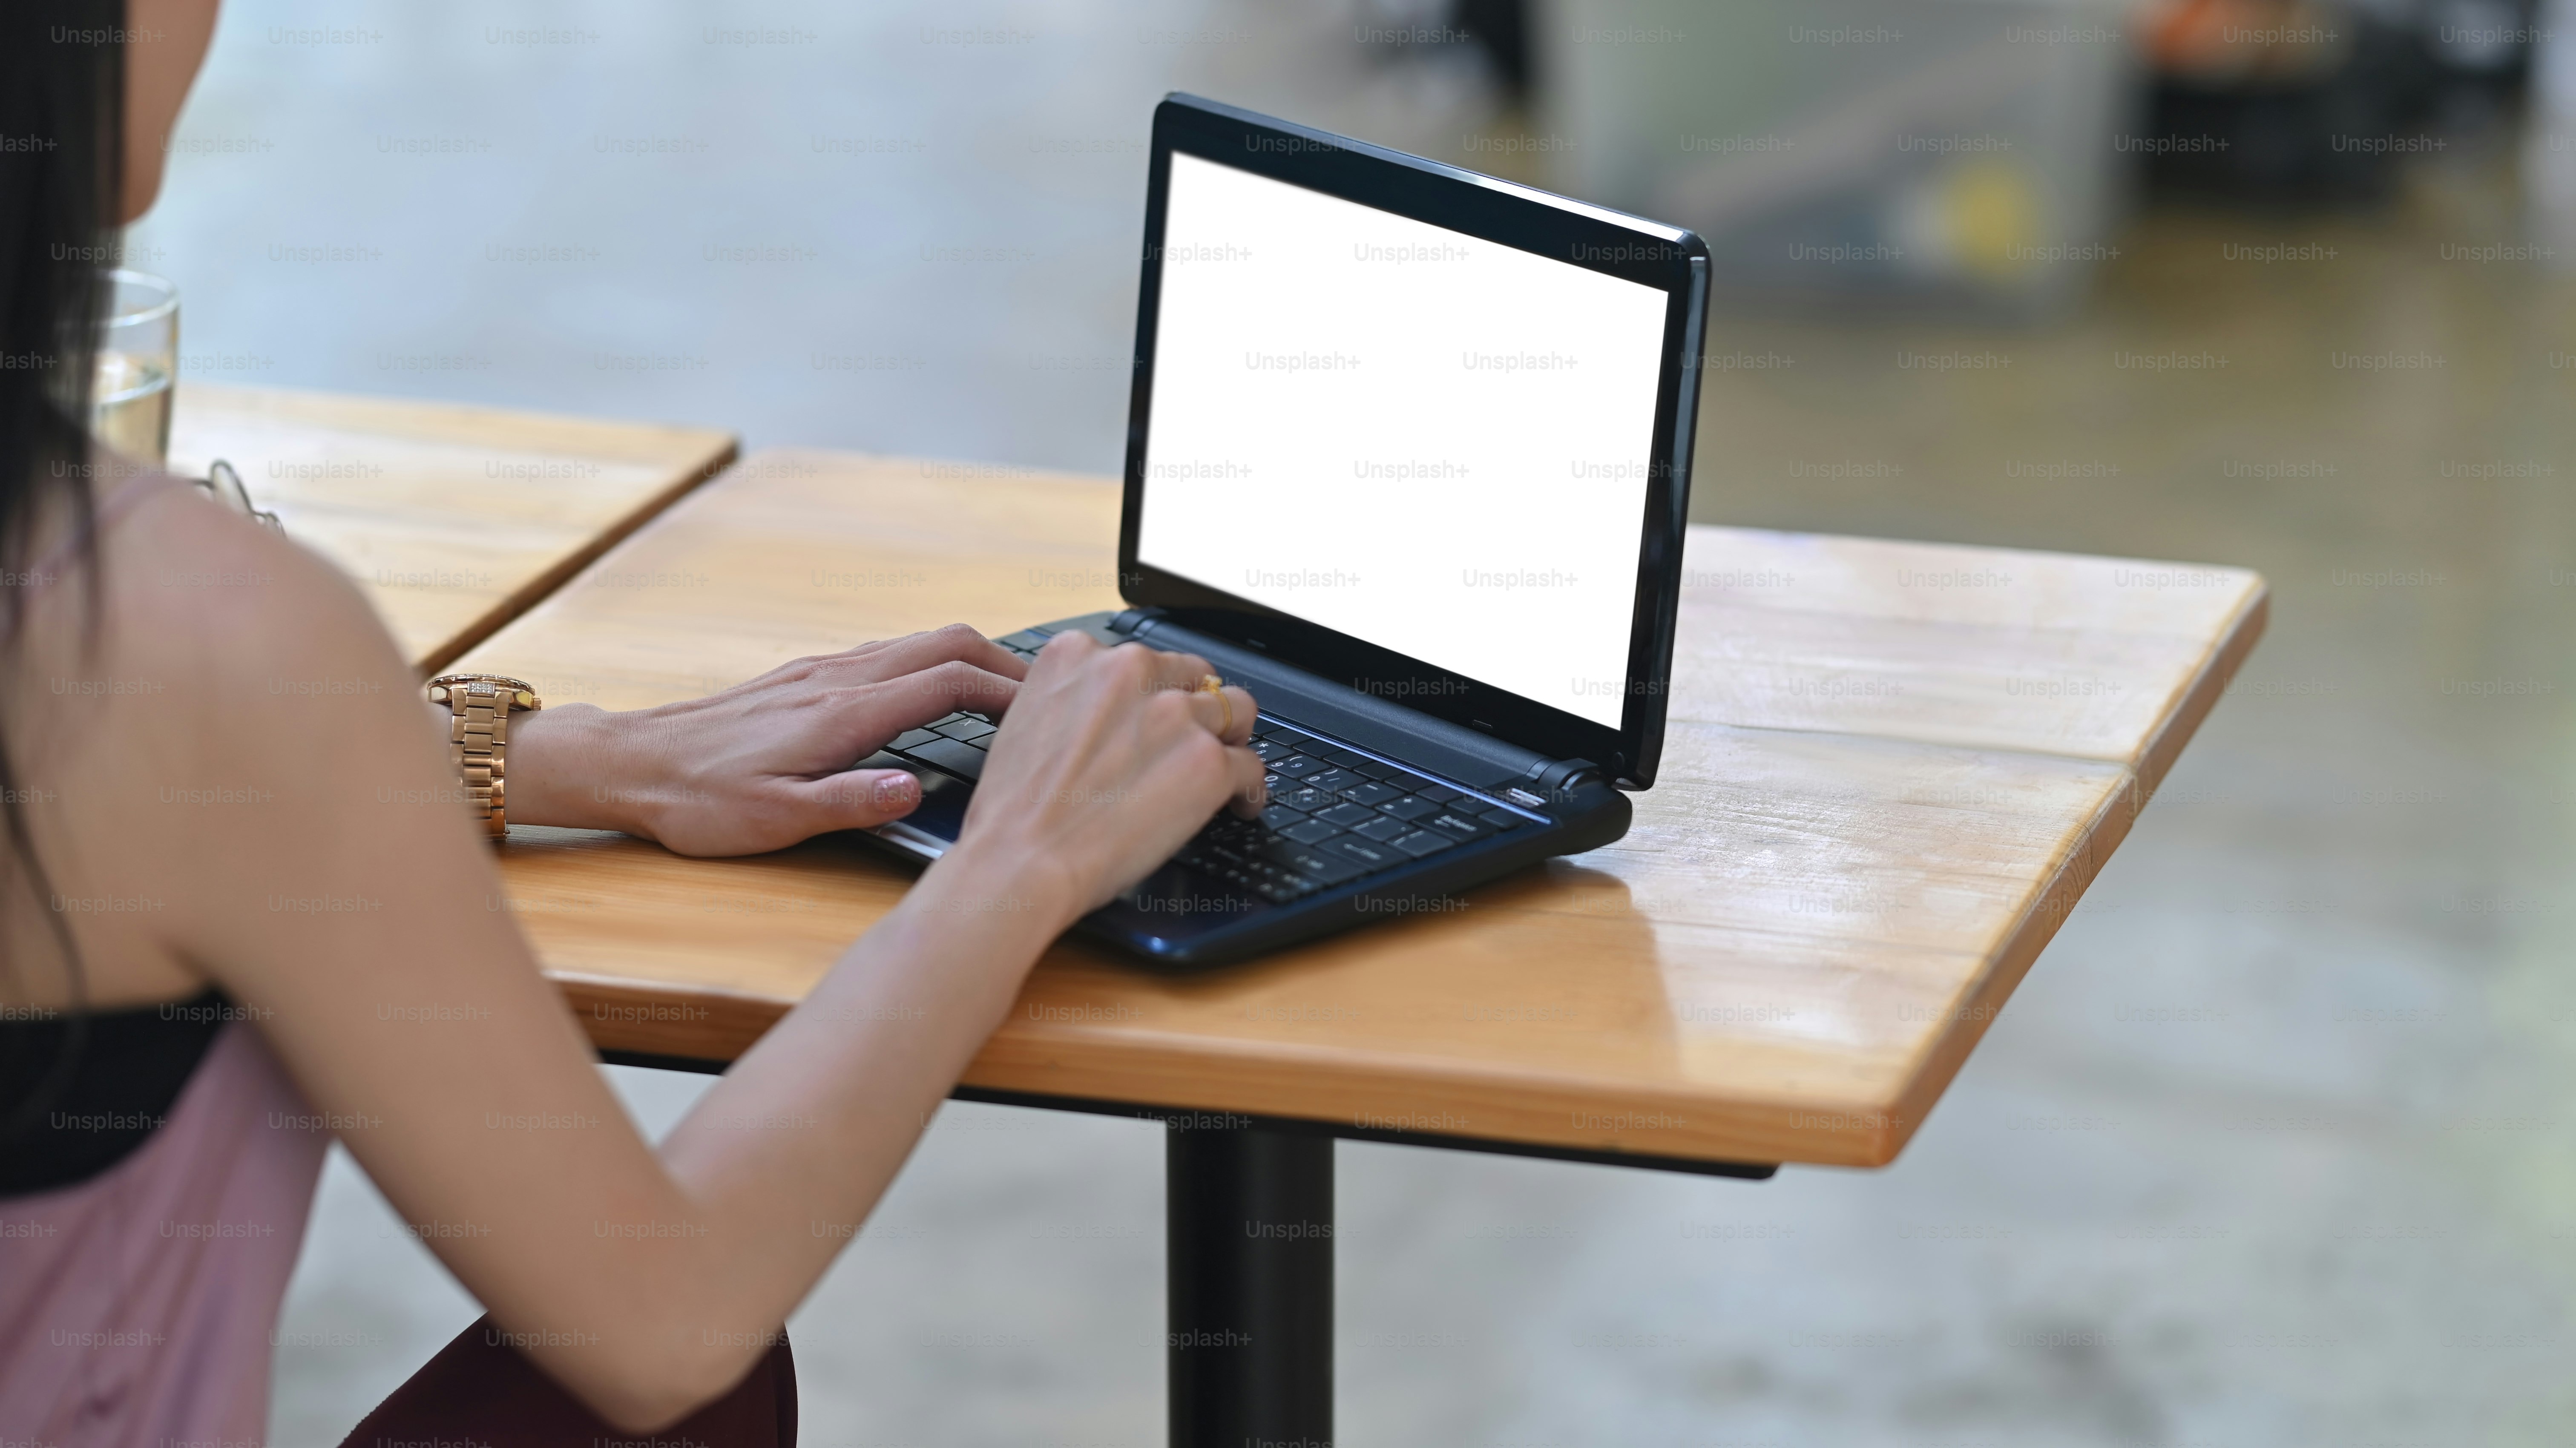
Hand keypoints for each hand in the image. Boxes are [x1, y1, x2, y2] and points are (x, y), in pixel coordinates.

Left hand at [505, 624, 1028, 855]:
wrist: (633, 763)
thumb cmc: (698, 799)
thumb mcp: (775, 819)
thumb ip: (848, 802)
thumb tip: (913, 790)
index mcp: (842, 713)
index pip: (947, 682)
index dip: (1007, 692)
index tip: (1048, 711)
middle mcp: (838, 679)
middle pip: (944, 642)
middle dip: (1004, 662)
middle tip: (1048, 694)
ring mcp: (822, 670)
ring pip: (917, 641)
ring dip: (970, 658)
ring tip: (1008, 691)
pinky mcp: (805, 675)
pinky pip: (887, 653)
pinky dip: (931, 663)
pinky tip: (936, 691)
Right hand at [940, 631, 1262, 923]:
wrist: (1021, 857)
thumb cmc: (1015, 808)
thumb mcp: (1028, 719)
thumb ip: (1075, 699)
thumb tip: (1111, 712)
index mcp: (1081, 654)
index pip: (1146, 660)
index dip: (1160, 691)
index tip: (1161, 712)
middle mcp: (1131, 671)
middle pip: (1197, 678)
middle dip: (1199, 710)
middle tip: (1195, 744)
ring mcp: (1175, 714)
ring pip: (1236, 712)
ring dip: (1229, 744)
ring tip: (1226, 773)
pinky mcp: (1207, 761)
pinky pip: (1252, 767)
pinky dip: (1250, 789)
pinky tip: (1241, 805)